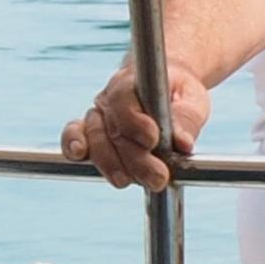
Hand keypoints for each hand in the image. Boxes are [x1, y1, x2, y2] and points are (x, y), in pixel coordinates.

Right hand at [63, 63, 210, 192]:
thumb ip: (187, 119)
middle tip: (157, 177)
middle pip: (112, 128)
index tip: (153, 139)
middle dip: (133, 157)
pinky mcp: (90, 131)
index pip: (124, 101)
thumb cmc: (178, 92)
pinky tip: (78, 155)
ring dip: (109, 162)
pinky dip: (72, 145)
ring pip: (95, 138)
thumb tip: (183, 144)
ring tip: (125, 181)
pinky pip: (73, 136)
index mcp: (132, 82)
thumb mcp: (192, 99)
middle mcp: (109, 98)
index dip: (135, 122)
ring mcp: (97, 115)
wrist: (163, 86)